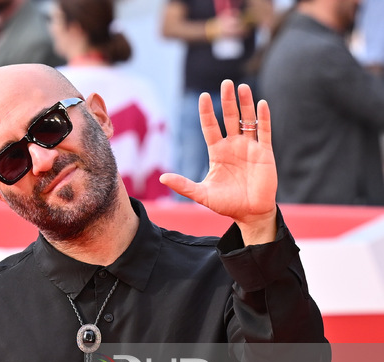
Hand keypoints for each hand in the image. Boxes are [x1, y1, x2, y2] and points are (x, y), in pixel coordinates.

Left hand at [160, 80, 277, 243]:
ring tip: (241, 87)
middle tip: (225, 82)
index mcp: (217, 152)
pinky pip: (264, 131)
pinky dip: (263, 118)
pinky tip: (261, 103)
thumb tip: (162, 178)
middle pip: (230, 118)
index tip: (203, 96)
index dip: (207, 112)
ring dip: (245, 103)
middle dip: (227, 100)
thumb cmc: (226, 205)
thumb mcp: (202, 195)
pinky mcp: (264, 152)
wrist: (250, 214)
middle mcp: (233, 146)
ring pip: (247, 120)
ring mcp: (250, 147)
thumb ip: (183, 185)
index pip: (210, 127)